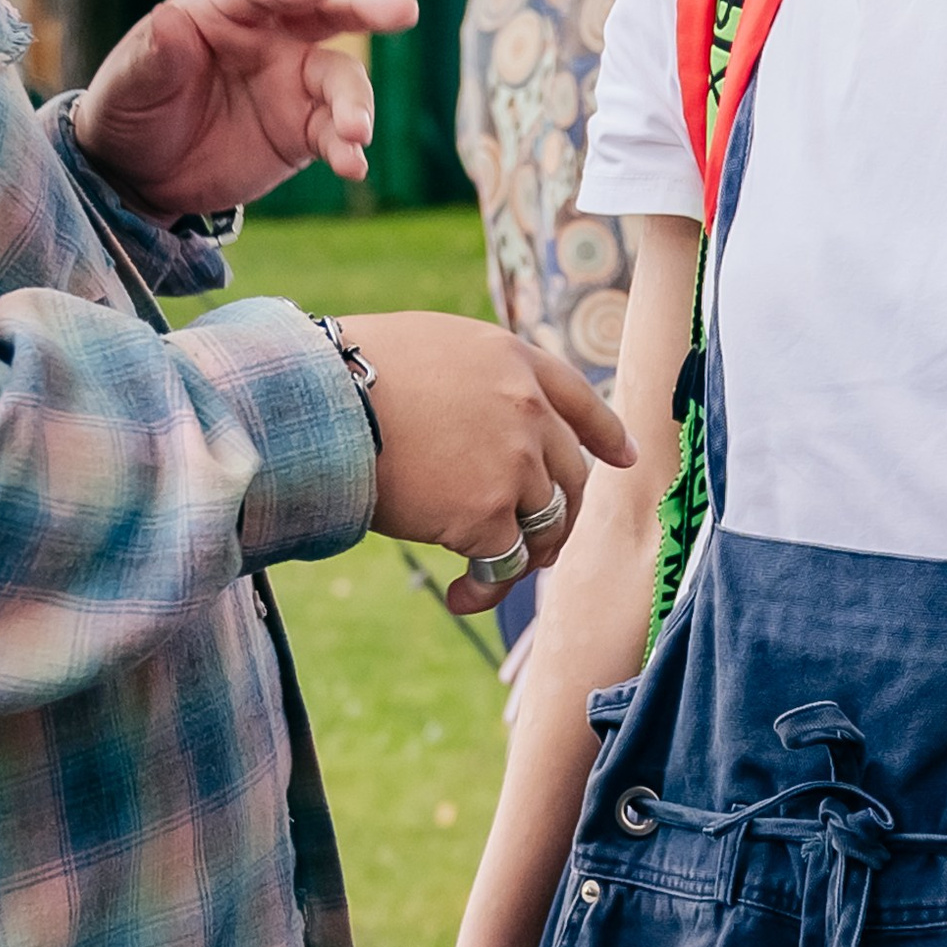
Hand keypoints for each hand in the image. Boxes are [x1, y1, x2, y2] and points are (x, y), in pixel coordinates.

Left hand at [72, 0, 420, 220]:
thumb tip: (168, 20)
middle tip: (404, 10)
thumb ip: (152, 54)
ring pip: (341, 80)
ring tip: (356, 132)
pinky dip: (348, 149)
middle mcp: (268, 37)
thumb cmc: (128, 110)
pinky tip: (354, 166)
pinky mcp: (303, 131)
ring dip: (356, 103)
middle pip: (326, 11)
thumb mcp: (128, 84)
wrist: (138, 174)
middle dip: (366, 7)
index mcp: (221, 9)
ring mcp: (291, 83)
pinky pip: (335, 135)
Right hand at [341, 314, 632, 608]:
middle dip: (557, 516)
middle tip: (536, 546)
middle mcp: (528, 409)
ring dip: (522, 558)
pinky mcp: (487, 513)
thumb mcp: (430, 349)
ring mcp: (515, 463)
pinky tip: (458, 597)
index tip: (625, 458)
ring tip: (486, 577)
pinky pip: (504, 563)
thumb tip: (473, 422)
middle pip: (571, 475)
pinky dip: (485, 589)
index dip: (606, 433)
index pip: (579, 400)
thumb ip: (473, 381)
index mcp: (514, 360)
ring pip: (544, 525)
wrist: (321, 401)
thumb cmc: (348, 373)